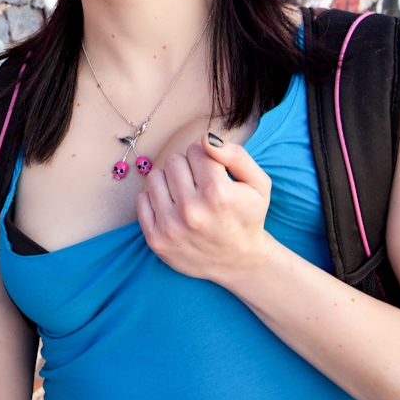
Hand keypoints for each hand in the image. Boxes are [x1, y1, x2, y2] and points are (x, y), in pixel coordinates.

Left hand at [135, 133, 277, 286]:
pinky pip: (141, 200)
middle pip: (173, 161)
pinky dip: (155, 201)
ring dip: (169, 182)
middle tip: (200, 185)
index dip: (206, 158)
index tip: (213, 172)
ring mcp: (171, 226)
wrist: (239, 261)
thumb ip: (236, 155)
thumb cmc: (248, 216)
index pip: (196, 150)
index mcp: (219, 194)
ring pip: (155, 177)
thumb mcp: (258, 184)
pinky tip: (174, 210)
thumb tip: (205, 138)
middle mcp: (192, 210)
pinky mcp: (156, 239)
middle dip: (187, 168)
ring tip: (186, 196)